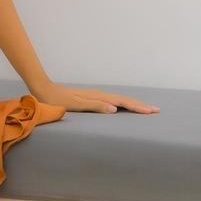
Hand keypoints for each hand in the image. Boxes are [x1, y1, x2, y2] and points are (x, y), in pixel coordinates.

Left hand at [32, 81, 159, 114]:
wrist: (44, 89)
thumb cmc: (57, 100)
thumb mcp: (76, 104)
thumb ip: (95, 106)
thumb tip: (115, 108)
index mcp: (98, 97)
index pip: (122, 102)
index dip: (137, 107)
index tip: (151, 111)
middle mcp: (99, 95)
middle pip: (124, 100)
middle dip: (140, 105)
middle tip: (156, 110)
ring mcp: (96, 95)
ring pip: (119, 99)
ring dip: (133, 104)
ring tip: (146, 108)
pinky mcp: (92, 98)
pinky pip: (113, 101)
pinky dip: (123, 103)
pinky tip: (124, 106)